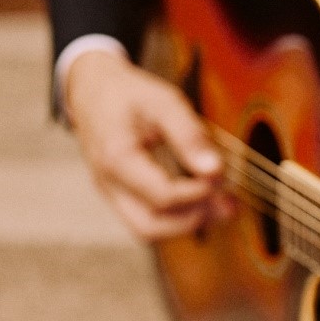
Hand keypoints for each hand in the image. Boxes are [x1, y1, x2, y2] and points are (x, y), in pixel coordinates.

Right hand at [64, 49, 229, 240]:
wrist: (93, 91)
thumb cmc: (129, 94)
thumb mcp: (164, 102)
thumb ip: (189, 135)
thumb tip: (215, 170)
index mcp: (117, 158)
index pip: (162, 196)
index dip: (198, 193)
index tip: (220, 176)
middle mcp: (109, 184)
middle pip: (151, 226)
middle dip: (193, 219)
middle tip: (226, 202)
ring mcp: (111, 194)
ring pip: (148, 230)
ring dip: (187, 223)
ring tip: (221, 206)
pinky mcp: (120, 196)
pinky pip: (147, 220)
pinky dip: (176, 217)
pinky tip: (202, 201)